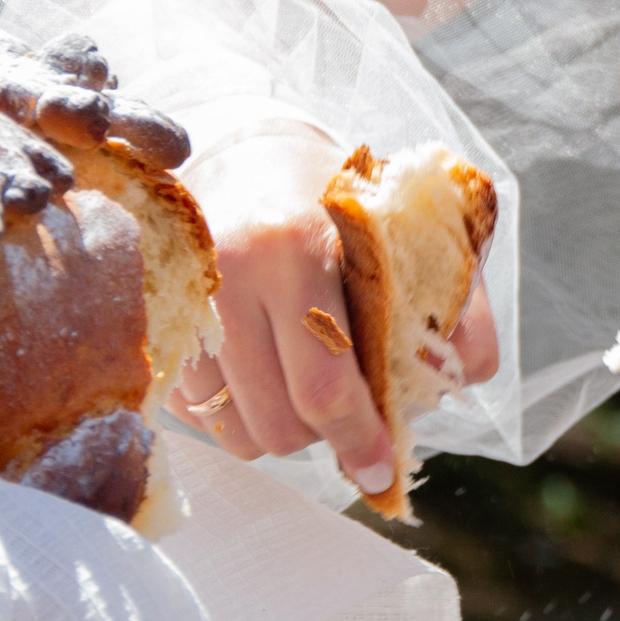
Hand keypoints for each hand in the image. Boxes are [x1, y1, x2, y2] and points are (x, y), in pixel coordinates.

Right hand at [170, 128, 499, 494]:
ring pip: (235, 432)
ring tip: (306, 382)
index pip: (324, 386)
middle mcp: (227, 278)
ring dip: (280, 430)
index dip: (358, 440)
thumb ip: (456, 301)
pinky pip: (200, 414)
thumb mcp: (409, 232)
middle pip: (277, 424)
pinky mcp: (157, 325)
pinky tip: (265, 371)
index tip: (380, 471)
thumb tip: (461, 377)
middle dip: (324, 436)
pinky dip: (239, 412)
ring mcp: (182, 304)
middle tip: (351, 409)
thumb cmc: (342, 199)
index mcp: (294, 248)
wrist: (248, 149)